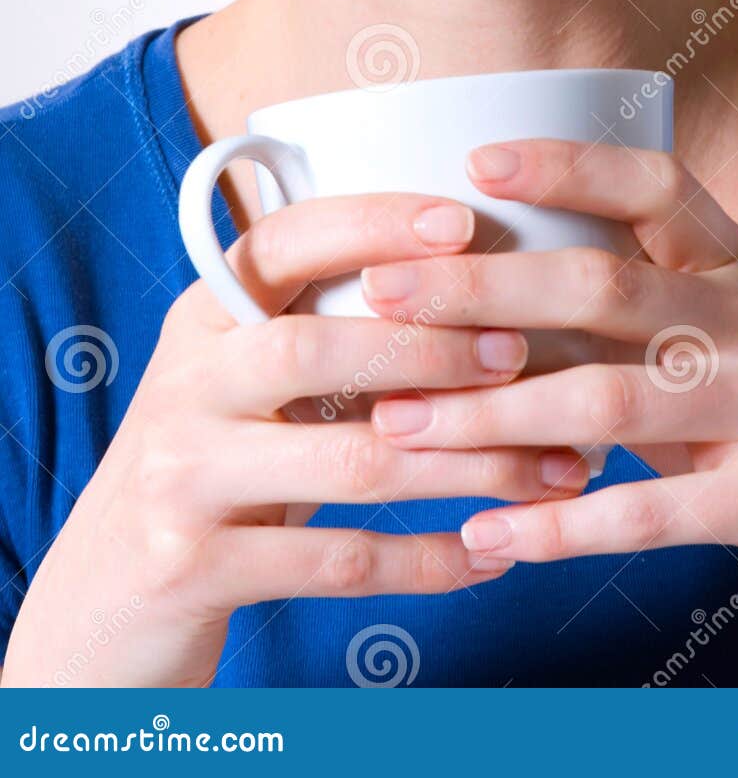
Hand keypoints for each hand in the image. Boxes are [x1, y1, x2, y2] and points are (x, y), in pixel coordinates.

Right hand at [1, 188, 589, 687]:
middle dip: (431, 347)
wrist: (102, 597)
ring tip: (551, 467)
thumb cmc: (214, 466)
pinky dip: (427, 559)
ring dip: (465, 464)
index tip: (462, 223)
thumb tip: (480, 286)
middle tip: (521, 353)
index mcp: (203, 317)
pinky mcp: (193, 568)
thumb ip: (322, 330)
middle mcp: (185, 384)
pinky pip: (336, 561)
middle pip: (314, 346)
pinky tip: (492, 552)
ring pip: (348, 460)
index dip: (372, 224)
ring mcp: (182, 478)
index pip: (283, 241)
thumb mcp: (242, 382)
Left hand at [362, 137, 737, 686]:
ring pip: (608, 402)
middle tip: (380, 294)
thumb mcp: (720, 339)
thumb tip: (481, 280)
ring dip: (490, 419)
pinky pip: (651, 512)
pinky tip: (487, 534)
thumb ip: (634, 307)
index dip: (568, 165)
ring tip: (398, 429)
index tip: (474, 162)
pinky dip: (560, 525)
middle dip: (480, 288)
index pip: (656, 183)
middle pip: (605, 285)